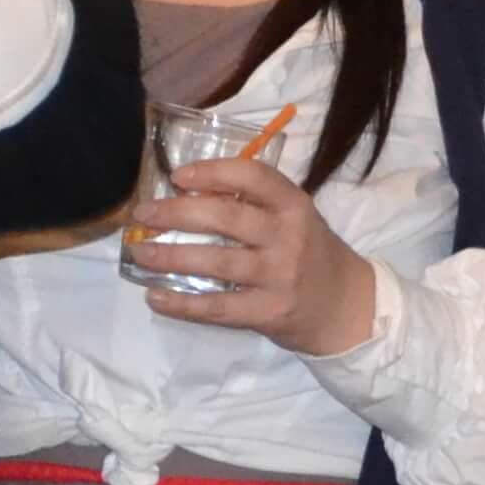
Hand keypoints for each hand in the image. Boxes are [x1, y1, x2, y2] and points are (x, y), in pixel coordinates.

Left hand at [138, 157, 381, 356]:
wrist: (345, 307)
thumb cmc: (309, 253)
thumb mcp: (294, 218)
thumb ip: (254, 204)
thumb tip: (187, 193)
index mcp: (294, 205)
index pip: (252, 177)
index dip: (212, 172)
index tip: (177, 176)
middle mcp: (288, 237)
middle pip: (225, 217)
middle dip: (176, 213)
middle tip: (142, 215)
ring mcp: (279, 276)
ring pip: (216, 262)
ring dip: (170, 256)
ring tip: (139, 252)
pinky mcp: (269, 312)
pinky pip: (218, 307)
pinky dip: (182, 304)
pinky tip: (155, 298)